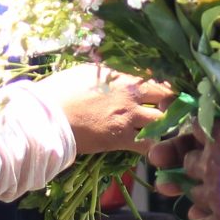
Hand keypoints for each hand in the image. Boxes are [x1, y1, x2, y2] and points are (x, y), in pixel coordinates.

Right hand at [30, 65, 175, 155]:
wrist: (47, 116)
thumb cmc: (61, 90)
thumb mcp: (88, 72)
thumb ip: (110, 73)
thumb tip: (120, 74)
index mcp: (122, 76)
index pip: (156, 77)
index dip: (165, 86)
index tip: (167, 92)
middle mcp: (131, 95)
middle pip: (166, 97)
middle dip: (171, 104)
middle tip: (169, 111)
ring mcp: (128, 118)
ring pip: (161, 121)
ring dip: (162, 125)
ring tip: (159, 130)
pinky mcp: (121, 139)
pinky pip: (146, 144)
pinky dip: (150, 146)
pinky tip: (147, 147)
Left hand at [147, 98, 219, 219]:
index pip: (198, 126)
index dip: (203, 130)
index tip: (209, 134)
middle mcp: (210, 164)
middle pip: (188, 161)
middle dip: (196, 163)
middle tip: (212, 166)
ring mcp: (212, 194)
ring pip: (193, 193)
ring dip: (203, 193)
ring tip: (218, 195)